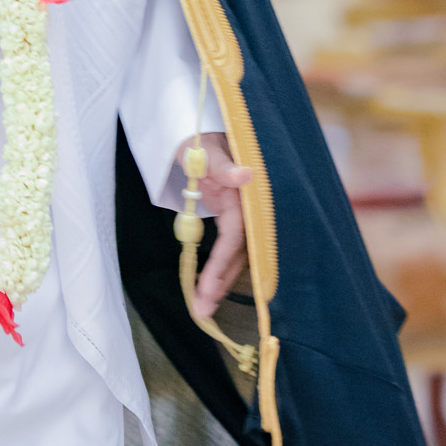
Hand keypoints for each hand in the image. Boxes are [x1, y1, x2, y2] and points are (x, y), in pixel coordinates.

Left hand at [176, 132, 250, 319]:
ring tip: (202, 309)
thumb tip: (245, 175)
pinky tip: (208, 288)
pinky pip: (228, 248)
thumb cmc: (199, 138)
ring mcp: (240, 214)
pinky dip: (218, 267)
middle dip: (221, 283)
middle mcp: (247, 208)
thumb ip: (223, 164)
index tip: (207, 288)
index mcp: (245, 194)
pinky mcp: (230, 217)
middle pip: (238, 253)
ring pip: (235, 255)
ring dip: (219, 281)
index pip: (235, 236)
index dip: (221, 263)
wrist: (198, 133)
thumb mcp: (206, 148)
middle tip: (202, 312)